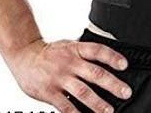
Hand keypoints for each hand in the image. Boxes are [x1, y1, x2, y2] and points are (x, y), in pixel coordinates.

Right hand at [6, 37, 132, 112]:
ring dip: (98, 103)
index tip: (125, 65)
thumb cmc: (51, 53)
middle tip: (126, 92)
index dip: (112, 57)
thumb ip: (85, 53)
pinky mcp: (49, 92)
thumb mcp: (69, 45)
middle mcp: (70, 63)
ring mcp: (59, 78)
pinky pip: (65, 106)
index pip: (98, 51)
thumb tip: (108, 61)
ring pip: (83, 92)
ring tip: (109, 110)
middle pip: (95, 73)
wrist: (24, 55)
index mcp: (76, 49)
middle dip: (112, 84)